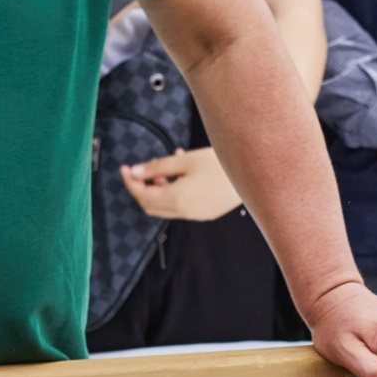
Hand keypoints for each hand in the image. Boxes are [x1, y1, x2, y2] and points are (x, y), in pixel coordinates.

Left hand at [119, 147, 243, 221]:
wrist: (252, 174)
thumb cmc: (220, 164)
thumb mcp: (184, 160)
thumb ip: (157, 167)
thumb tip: (136, 172)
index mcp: (178, 199)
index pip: (142, 196)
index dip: (130, 183)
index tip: (124, 169)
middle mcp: (186, 212)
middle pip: (151, 206)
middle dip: (141, 189)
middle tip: (138, 171)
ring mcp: (197, 215)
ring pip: (166, 208)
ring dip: (158, 191)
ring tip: (163, 171)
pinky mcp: (206, 213)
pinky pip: (181, 207)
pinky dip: (173, 194)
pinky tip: (180, 176)